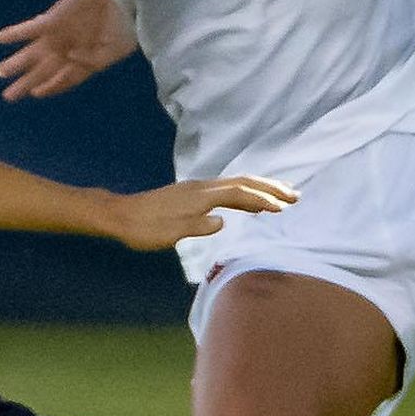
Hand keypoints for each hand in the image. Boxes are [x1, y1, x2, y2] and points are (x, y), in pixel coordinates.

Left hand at [0, 0, 136, 100]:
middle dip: (26, 83)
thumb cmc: (126, 20)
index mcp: (88, 60)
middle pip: (44, 71)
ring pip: (33, 53)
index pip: (64, 78)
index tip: (36, 94)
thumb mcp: (117, 50)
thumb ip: (92, 62)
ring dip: (16, 63)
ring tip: (0, 73)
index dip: (51, 87)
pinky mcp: (53, 19)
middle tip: (8, 96)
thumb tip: (69, 60)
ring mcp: (60, 35)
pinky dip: (14, 34)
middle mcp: (70, 50)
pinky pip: (29, 29)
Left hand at [104, 175, 296, 251]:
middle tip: (295, 196)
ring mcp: (197, 189)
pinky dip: (246, 192)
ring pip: (236, 183)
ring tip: (282, 196)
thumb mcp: (168, 233)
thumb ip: (195, 226)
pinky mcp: (193, 194)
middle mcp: (201, 187)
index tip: (283, 208)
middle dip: (270, 188)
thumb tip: (221, 222)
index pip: (238, 194)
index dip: (262, 200)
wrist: (119, 216)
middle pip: (243, 182)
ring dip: (260, 188)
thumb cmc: (143, 229)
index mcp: (198, 196)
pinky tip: (250, 201)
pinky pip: (227, 188)